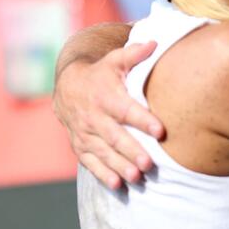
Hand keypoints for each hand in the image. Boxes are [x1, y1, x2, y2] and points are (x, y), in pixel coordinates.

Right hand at [52, 41, 165, 189]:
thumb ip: (134, 54)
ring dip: (119, 166)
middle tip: (149, 164)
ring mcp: (85, 134)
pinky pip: (90, 163)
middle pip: (114, 136)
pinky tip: (117, 185)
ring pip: (103, 153)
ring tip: (137, 177)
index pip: (126, 110)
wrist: (68, 86)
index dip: (143, 120)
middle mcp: (93, 117)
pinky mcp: (80, 146)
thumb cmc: (102, 73)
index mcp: (105, 96)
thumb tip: (154, 43)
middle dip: (131, 151)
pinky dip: (103, 175)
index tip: (161, 130)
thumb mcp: (115, 60)